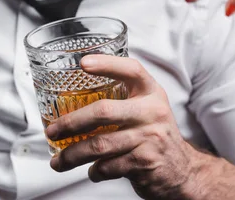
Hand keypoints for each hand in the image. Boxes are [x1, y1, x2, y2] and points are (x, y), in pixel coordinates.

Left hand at [46, 55, 198, 199]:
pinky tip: (92, 170)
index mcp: (151, 93)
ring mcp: (149, 138)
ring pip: (100, 145)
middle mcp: (152, 112)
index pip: (131, 70)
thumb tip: (76, 95)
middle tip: (52, 131)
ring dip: (73, 155)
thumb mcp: (147, 108)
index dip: (107, 64)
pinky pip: (108, 166)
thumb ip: (123, 97)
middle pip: (104, 111)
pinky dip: (94, 171)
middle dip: (71, 122)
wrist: (182, 169)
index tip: (83, 63)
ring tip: (59, 161)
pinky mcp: (144, 163)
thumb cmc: (155, 133)